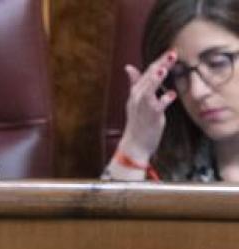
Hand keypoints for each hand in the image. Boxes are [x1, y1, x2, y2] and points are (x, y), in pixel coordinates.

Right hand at [115, 49, 178, 167]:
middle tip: (172, 54)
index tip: (169, 52)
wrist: (134, 144)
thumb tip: (129, 67)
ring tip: (165, 68)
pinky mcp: (150, 117)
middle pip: (149, 77)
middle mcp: (137, 98)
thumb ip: (135, 83)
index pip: (147, 72)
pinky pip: (157, 107)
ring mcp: (143, 107)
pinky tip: (172, 94)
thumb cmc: (138, 122)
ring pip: (149, 89)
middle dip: (160, 65)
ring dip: (156, 79)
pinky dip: (164, 100)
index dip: (158, 61)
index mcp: (135, 92)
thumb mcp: (135, 101)